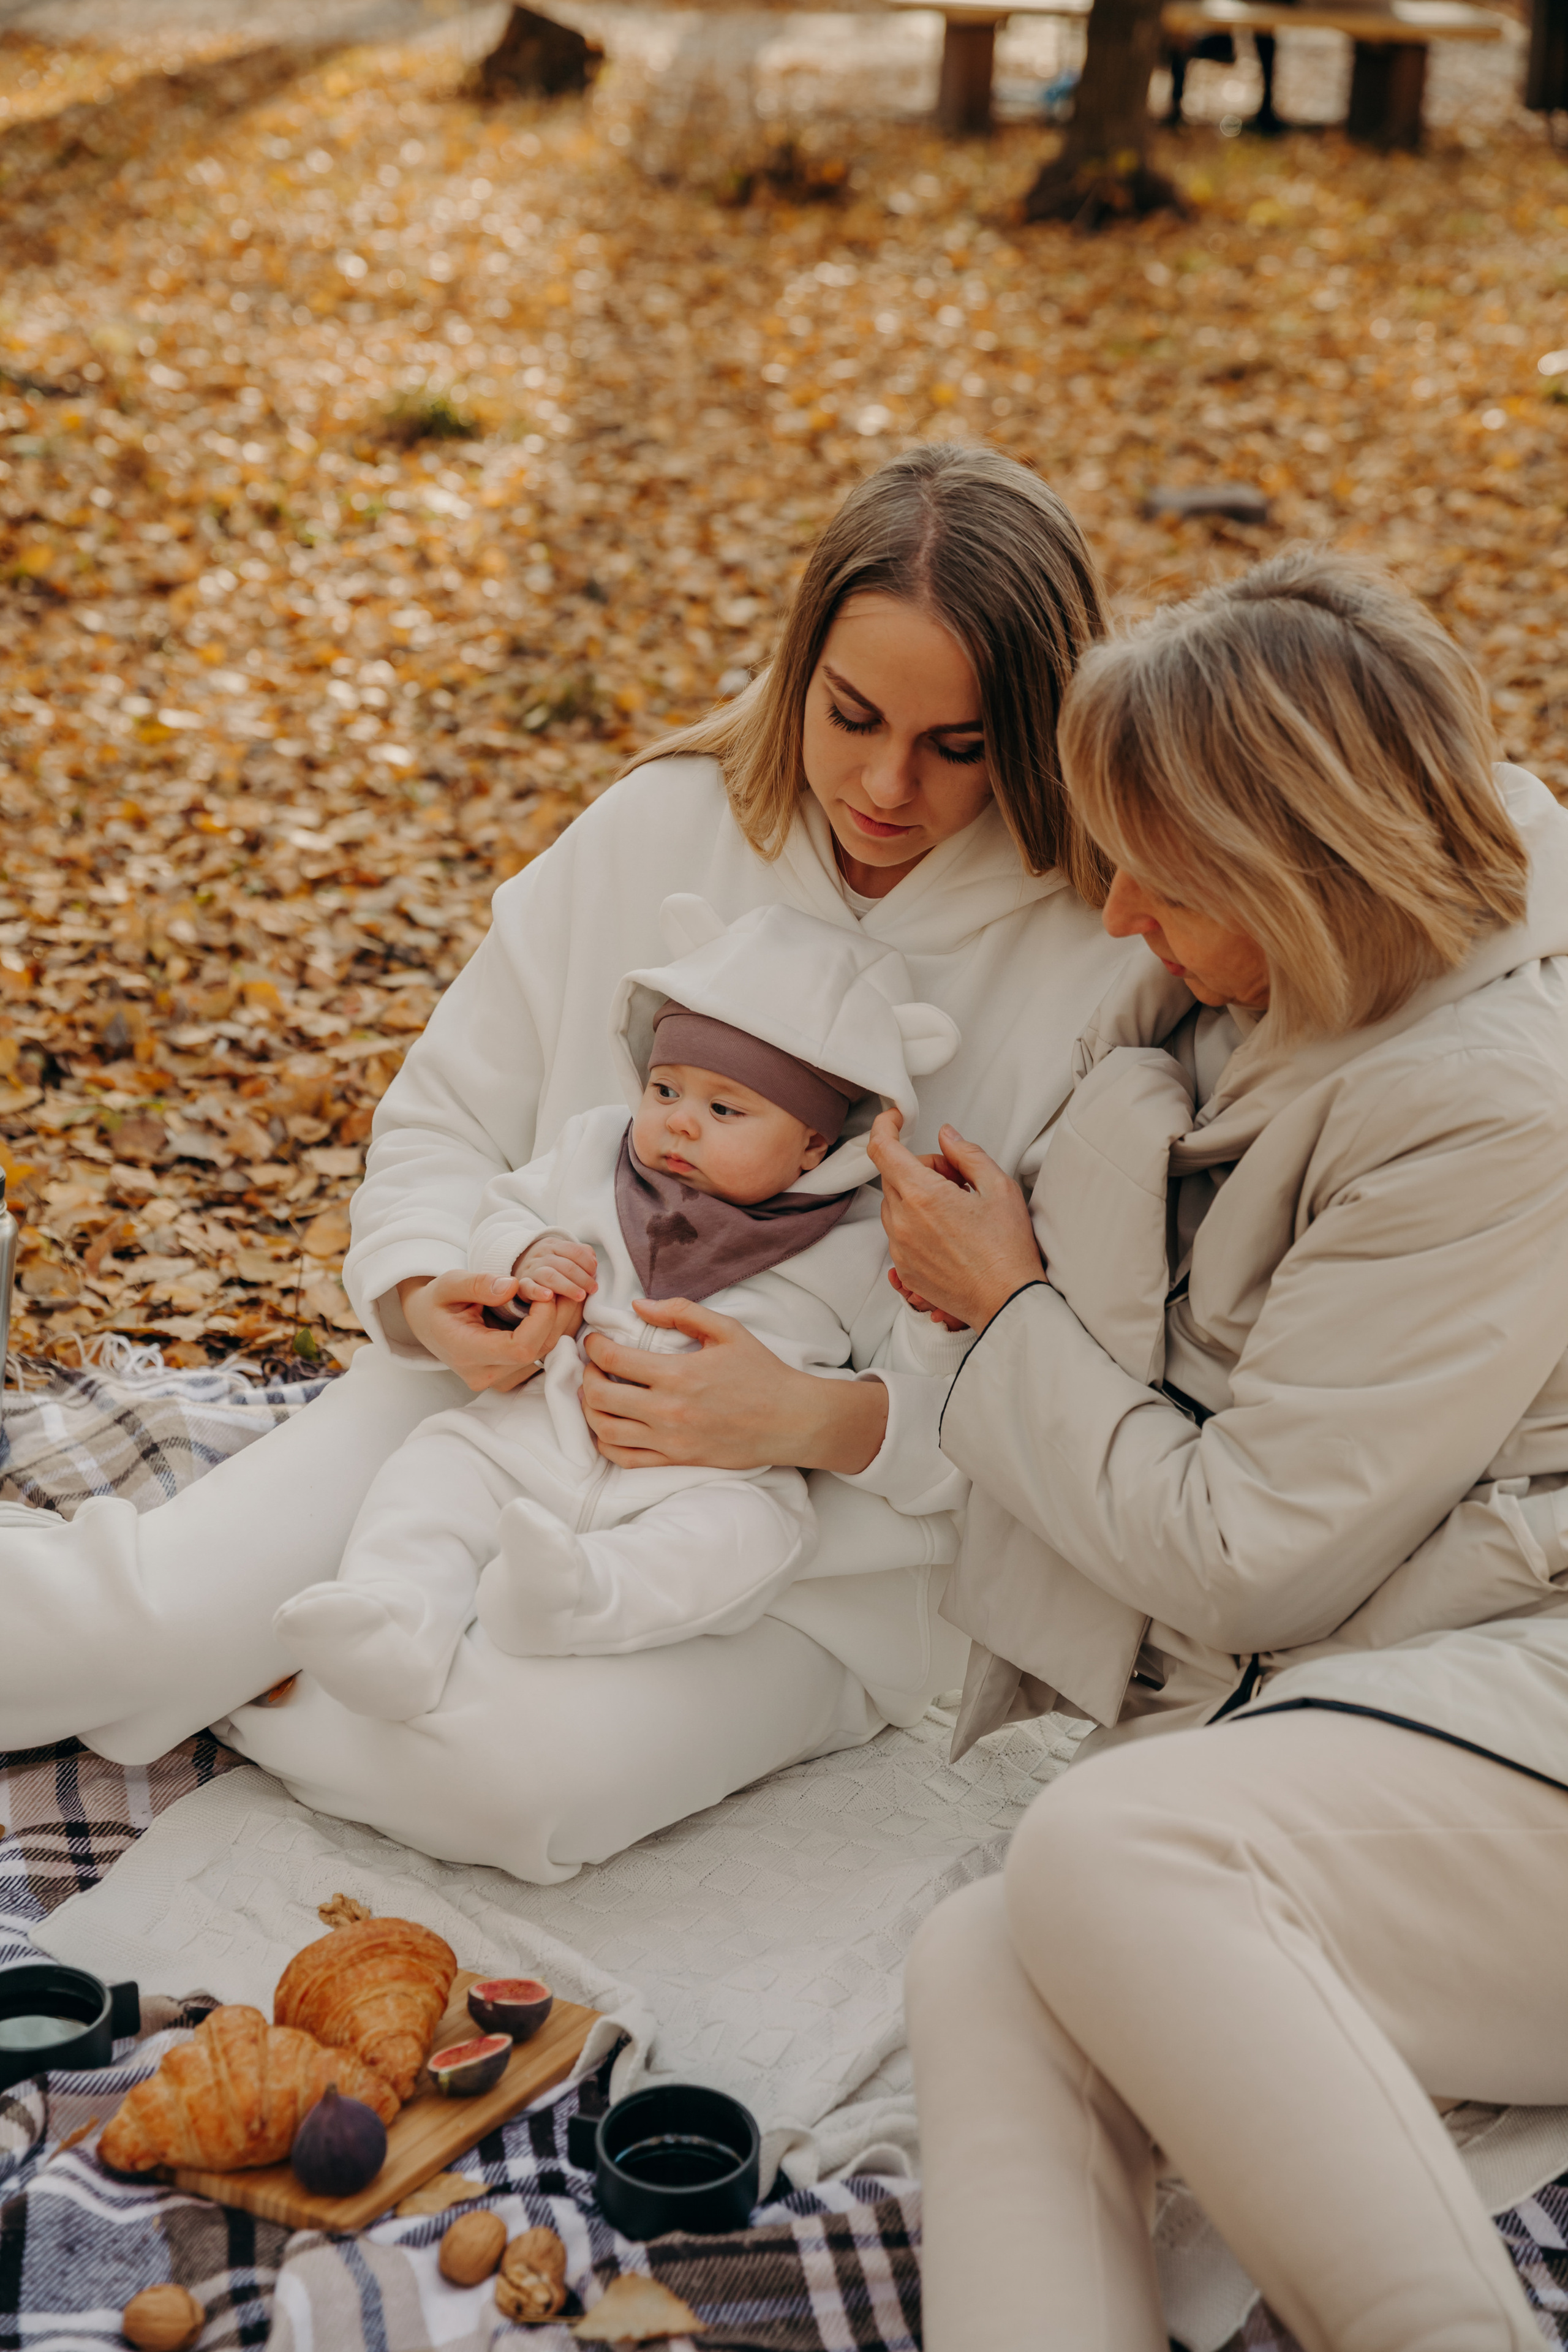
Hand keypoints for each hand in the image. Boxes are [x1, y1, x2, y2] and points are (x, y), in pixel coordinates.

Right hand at [397, 1272, 577, 1392]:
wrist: (427, 1323)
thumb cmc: (438, 1302)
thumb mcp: (448, 1283)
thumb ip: (478, 1284)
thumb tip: (513, 1287)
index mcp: (467, 1353)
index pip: (520, 1347)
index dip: (541, 1319)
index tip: (544, 1291)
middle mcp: (485, 1374)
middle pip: (539, 1350)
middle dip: (556, 1315)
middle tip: (556, 1286)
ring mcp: (499, 1379)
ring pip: (547, 1354)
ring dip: (559, 1323)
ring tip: (557, 1294)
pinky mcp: (510, 1376)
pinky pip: (543, 1356)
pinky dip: (552, 1331)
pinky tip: (550, 1310)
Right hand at [514, 1236, 598, 1304]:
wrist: (517, 1264)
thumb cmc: (548, 1262)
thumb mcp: (562, 1252)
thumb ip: (580, 1253)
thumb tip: (594, 1260)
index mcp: (553, 1245)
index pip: (575, 1251)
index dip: (588, 1263)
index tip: (595, 1275)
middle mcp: (542, 1256)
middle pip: (566, 1265)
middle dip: (583, 1278)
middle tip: (593, 1289)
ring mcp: (531, 1270)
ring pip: (550, 1276)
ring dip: (568, 1286)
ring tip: (580, 1296)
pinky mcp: (522, 1284)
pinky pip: (528, 1287)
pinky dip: (539, 1292)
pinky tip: (549, 1296)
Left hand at [578, 1295, 888, 1473]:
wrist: (792, 1420)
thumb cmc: (762, 1372)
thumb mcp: (726, 1330)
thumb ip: (681, 1311)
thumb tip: (640, 1305)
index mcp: (677, 1374)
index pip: (613, 1359)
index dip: (594, 1346)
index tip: (595, 1339)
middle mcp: (668, 1410)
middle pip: (600, 1396)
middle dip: (587, 1375)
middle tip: (594, 1365)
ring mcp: (670, 1440)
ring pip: (605, 1430)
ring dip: (591, 1409)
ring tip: (598, 1393)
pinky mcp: (677, 1460)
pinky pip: (626, 1459)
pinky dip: (607, 1444)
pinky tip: (610, 1426)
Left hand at [868, 1109, 1042, 1332]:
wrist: (1008, 1301)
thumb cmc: (1009, 1249)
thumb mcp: (1000, 1187)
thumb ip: (967, 1154)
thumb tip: (946, 1136)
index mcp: (923, 1195)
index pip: (882, 1148)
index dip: (884, 1126)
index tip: (895, 1119)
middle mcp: (902, 1222)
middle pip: (894, 1175)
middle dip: (922, 1167)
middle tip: (958, 1180)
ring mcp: (900, 1248)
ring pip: (896, 1204)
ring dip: (918, 1197)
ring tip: (956, 1211)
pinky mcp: (904, 1269)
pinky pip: (900, 1233)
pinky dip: (918, 1225)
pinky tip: (950, 1235)